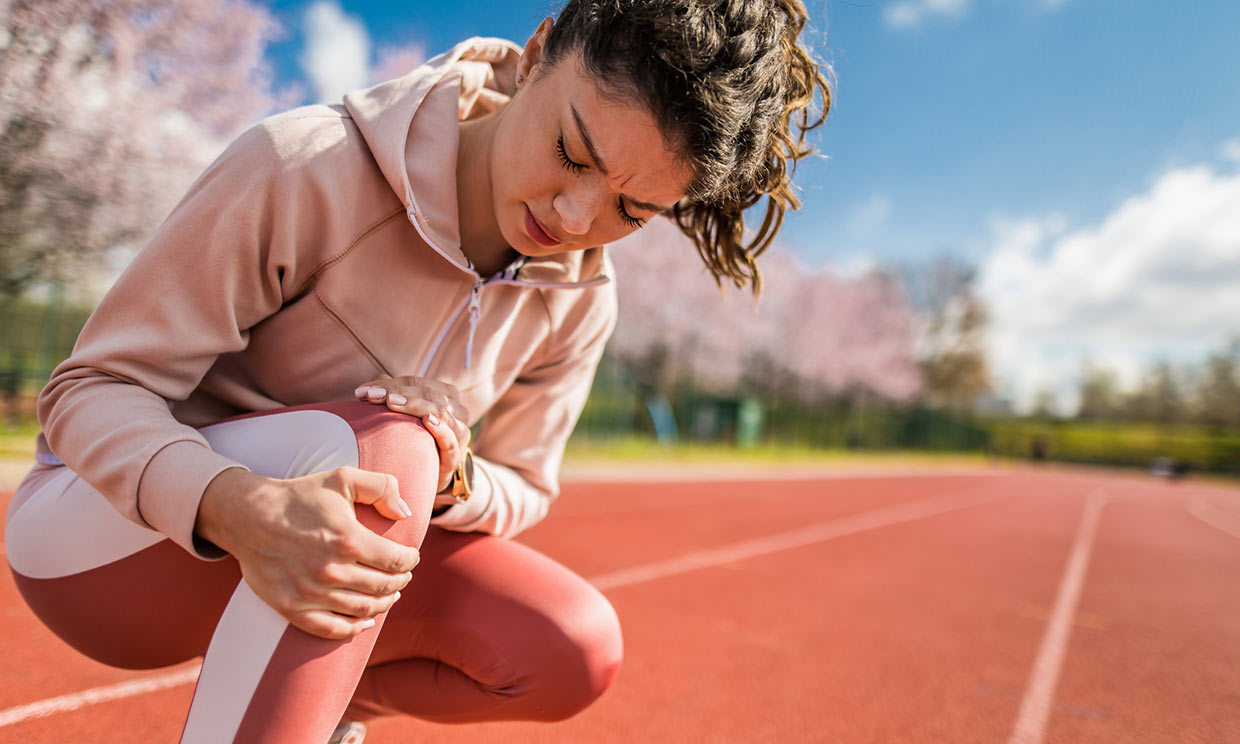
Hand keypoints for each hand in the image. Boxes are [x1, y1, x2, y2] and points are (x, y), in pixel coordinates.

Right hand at [196, 466, 420, 639]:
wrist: (248, 516)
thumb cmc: (299, 496)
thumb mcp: (342, 478)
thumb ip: (381, 487)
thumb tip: (405, 513)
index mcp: (348, 540)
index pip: (396, 561)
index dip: (410, 560)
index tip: (410, 557)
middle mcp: (331, 570)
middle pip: (383, 586)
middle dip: (400, 581)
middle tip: (402, 575)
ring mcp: (311, 593)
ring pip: (363, 609)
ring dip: (383, 603)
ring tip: (390, 595)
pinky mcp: (292, 608)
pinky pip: (331, 629)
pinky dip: (354, 628)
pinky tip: (366, 620)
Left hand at [354, 376, 470, 491]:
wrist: (431, 475)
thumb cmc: (416, 441)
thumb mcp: (405, 416)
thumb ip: (391, 398)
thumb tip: (365, 389)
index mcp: (446, 395)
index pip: (417, 383)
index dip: (391, 383)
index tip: (363, 391)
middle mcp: (458, 410)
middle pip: (428, 393)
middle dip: (398, 392)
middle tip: (372, 395)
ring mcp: (459, 433)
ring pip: (441, 411)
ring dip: (414, 405)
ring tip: (390, 402)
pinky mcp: (455, 456)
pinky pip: (450, 440)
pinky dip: (440, 428)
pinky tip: (426, 420)